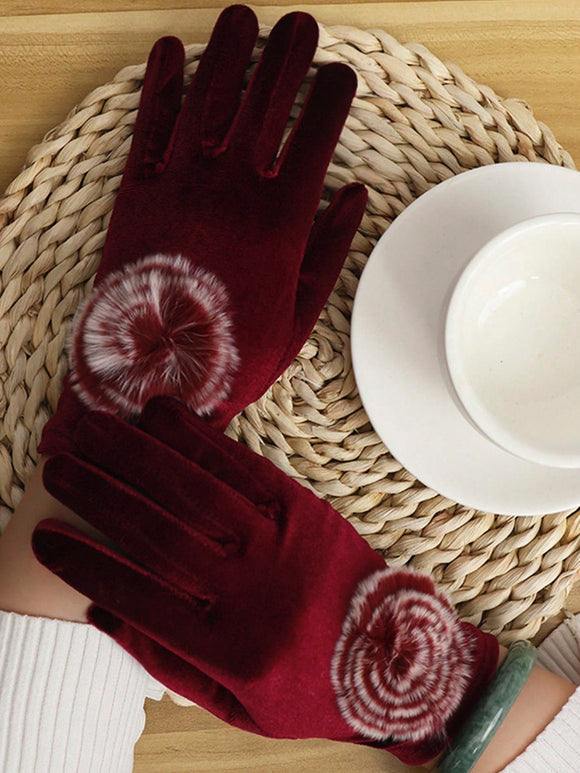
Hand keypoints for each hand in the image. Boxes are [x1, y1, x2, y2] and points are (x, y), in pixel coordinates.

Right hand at [33, 397, 497, 765]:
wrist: (396, 661)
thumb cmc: (313, 686)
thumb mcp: (239, 706)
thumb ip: (169, 662)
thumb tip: (105, 611)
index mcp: (228, 647)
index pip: (137, 597)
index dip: (84, 564)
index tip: (46, 539)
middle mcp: (250, 589)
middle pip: (157, 532)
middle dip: (99, 493)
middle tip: (59, 465)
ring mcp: (279, 542)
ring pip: (194, 490)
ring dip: (139, 455)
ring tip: (96, 430)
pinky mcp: (303, 509)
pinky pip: (243, 468)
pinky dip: (200, 439)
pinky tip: (165, 417)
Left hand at [39, 5, 366, 454]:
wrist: (155, 376)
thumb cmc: (233, 352)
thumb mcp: (300, 315)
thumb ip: (330, 250)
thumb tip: (356, 193)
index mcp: (280, 222)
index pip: (316, 135)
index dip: (332, 96)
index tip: (340, 75)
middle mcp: (232, 191)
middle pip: (266, 101)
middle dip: (288, 55)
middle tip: (300, 27)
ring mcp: (181, 186)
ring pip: (209, 98)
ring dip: (229, 52)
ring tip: (243, 20)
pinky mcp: (137, 193)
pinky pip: (149, 126)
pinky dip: (159, 85)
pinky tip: (172, 52)